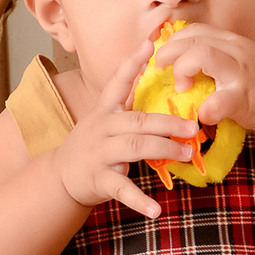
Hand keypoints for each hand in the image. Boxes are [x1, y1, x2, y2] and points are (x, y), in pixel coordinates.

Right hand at [55, 41, 199, 219]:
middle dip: (167, 122)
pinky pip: (122, 189)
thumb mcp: (105, 121)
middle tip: (193, 126)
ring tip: (186, 154)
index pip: (117, 82)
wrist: (61, 176)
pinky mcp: (99, 179)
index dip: (132, 63)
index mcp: (105, 111)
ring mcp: (99, 154)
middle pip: (137, 121)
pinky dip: (141, 200)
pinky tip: (157, 210)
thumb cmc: (92, 145)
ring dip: (163, 150)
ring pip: (134, 148)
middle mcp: (101, 128)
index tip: (149, 44)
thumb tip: (157, 87)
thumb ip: (128, 107)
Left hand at [152, 24, 254, 133]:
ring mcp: (240, 72)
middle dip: (169, 53)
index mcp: (232, 42)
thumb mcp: (239, 60)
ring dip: (183, 69)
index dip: (173, 41)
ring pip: (202, 55)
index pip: (195, 30)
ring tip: (181, 87)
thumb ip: (216, 56)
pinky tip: (203, 115)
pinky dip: (205, 109)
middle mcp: (236, 50)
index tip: (163, 57)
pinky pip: (219, 100)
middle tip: (161, 69)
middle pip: (193, 39)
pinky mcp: (244, 97)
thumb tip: (180, 61)